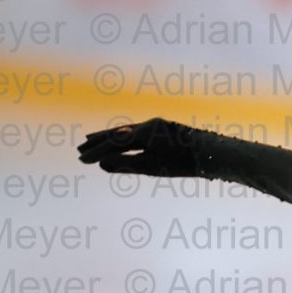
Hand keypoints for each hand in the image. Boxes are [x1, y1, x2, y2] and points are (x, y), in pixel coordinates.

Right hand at [78, 118, 218, 177]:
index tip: (81, 160)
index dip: (96, 152)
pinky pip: (137, 133)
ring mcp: (156, 126)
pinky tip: (119, 142)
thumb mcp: (153, 167)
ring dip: (109, 137)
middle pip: (118, 133)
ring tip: (92, 141)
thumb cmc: (183, 162)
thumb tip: (102, 164)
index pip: (114, 142)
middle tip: (80, 149)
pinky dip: (124, 138)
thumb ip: (126, 164)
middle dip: (98, 141)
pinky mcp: (162, 130)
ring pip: (127, 131)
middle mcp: (149, 125)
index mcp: (145, 132)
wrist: (212, 153)